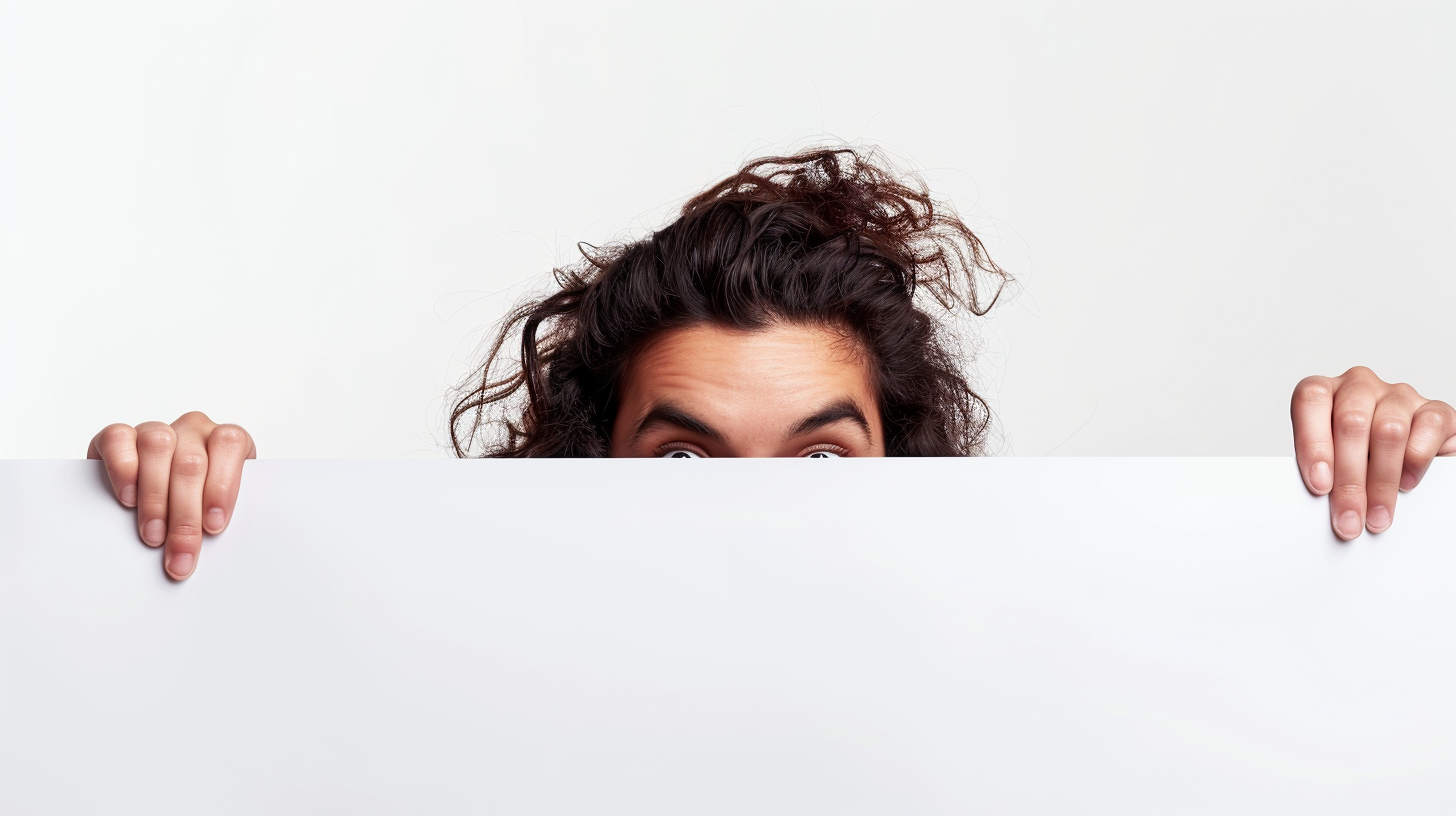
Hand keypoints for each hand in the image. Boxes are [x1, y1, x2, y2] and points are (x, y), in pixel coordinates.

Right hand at [87, 412, 255, 579]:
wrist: (164, 491)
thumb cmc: (200, 502)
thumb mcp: (217, 508)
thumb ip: (216, 517)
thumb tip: (204, 549)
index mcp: (228, 439)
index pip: (228, 445)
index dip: (221, 485)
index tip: (213, 526)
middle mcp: (193, 429)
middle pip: (190, 462)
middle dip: (185, 515)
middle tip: (179, 554)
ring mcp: (156, 429)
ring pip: (156, 446)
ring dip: (155, 497)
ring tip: (153, 534)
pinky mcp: (119, 437)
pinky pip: (118, 438)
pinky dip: (122, 469)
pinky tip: (128, 499)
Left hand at [1292, 367, 1455, 539]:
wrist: (1407, 461)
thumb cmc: (1358, 461)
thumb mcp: (1332, 464)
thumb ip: (1322, 472)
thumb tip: (1321, 504)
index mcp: (1326, 393)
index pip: (1310, 398)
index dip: (1313, 442)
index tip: (1319, 486)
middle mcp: (1360, 387)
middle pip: (1352, 422)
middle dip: (1349, 480)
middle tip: (1349, 520)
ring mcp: (1399, 395)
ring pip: (1389, 430)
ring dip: (1381, 482)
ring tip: (1377, 516)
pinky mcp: (1436, 410)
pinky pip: (1428, 428)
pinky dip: (1416, 462)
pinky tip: (1407, 483)